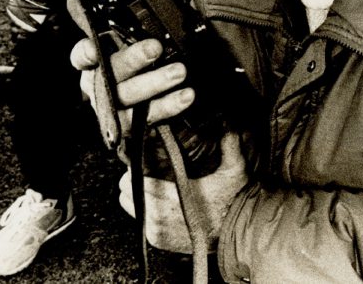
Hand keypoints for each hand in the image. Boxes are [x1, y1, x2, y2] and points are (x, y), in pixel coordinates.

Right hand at [71, 36, 194, 131]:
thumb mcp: (125, 42)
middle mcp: (97, 86)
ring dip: (155, 82)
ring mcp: (112, 109)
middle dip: (132, 60)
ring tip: (179, 71)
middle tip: (155, 48)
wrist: (137, 103)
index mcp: (92, 64)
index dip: (85, 53)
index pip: (81, 56)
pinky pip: (150, 116)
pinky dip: (169, 105)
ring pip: (129, 97)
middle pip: (109, 74)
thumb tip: (119, 3)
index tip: (94, 49)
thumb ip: (124, 26)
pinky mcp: (131, 126)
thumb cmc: (131, 64)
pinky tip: (186, 95)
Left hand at [117, 131, 248, 252]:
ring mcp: (156, 231)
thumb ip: (230, 145)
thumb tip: (228, 122)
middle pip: (126, 192)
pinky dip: (143, 208)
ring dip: (137, 194)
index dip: (137, 167)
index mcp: (171, 199)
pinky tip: (157, 200)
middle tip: (148, 170)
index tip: (146, 159)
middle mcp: (159, 217)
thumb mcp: (235, 170)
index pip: (134, 181)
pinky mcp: (158, 241)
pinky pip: (139, 220)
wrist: (236, 235)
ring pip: (129, 206)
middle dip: (135, 180)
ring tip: (151, 183)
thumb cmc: (234, 202)